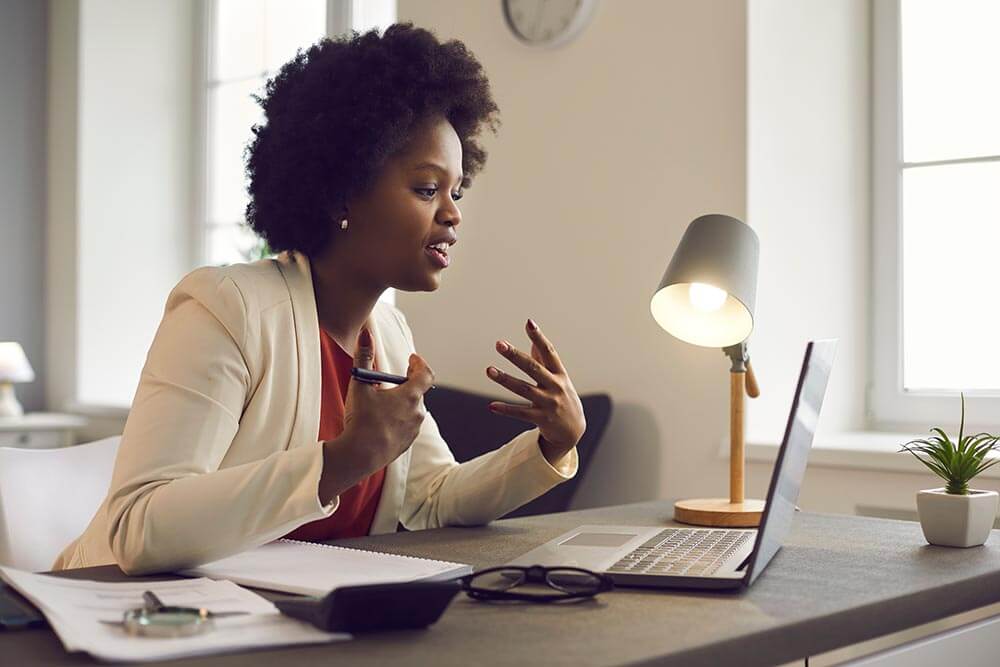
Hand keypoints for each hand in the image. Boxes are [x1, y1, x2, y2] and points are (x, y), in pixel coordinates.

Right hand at [340, 328, 435, 473]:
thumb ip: (363, 357)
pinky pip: (405, 425)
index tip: (412, 358)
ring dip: (400, 403)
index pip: (425, 374)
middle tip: (389, 381)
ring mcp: (413, 429)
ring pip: (411, 410)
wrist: (359, 456)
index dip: (419, 364)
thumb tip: (366, 332)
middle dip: (405, 384)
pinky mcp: (406, 443)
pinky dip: (397, 419)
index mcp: (410, 396)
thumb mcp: (360, 385)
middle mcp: (417, 412)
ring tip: (382, 402)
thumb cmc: (361, 420)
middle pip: (416, 392)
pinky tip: (381, 422)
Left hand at [485, 319, 585, 463]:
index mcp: (559, 373)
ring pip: (523, 389)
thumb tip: (533, 340)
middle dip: (515, 356)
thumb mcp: (559, 378)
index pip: (549, 352)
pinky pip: (521, 413)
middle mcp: (555, 386)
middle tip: (499, 344)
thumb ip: (545, 361)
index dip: (539, 337)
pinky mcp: (541, 419)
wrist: (573, 430)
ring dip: (505, 379)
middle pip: (533, 368)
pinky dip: (506, 410)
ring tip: (489, 370)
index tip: (529, 323)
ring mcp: (548, 403)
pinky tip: (491, 406)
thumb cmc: (563, 397)